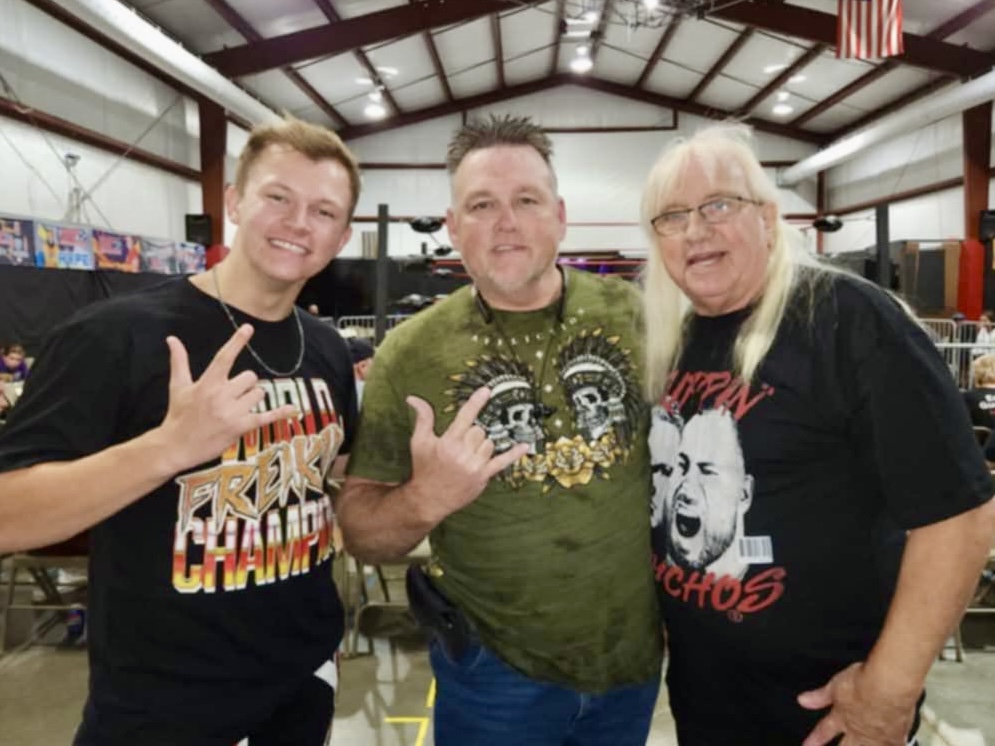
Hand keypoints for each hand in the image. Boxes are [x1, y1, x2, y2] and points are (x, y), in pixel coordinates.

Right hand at [157, 324, 298, 472]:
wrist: (176, 446)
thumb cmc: (178, 415)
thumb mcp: (177, 387)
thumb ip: (179, 361)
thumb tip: (172, 338)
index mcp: (207, 383)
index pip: (224, 357)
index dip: (237, 341)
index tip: (249, 328)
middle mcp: (221, 395)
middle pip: (250, 377)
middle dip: (245, 384)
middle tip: (231, 396)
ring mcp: (232, 412)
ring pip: (258, 394)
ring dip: (251, 399)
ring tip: (234, 409)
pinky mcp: (240, 427)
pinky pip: (266, 416)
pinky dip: (280, 413)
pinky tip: (293, 408)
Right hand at [406, 386, 528, 522]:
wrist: (429, 499)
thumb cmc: (424, 469)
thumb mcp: (419, 442)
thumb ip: (422, 418)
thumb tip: (414, 398)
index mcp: (448, 442)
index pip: (465, 417)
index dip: (476, 403)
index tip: (486, 390)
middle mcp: (463, 453)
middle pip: (479, 430)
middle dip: (473, 433)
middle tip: (462, 443)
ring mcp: (475, 465)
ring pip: (489, 443)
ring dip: (482, 445)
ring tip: (468, 454)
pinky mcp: (483, 476)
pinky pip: (502, 462)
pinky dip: (514, 453)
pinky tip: (525, 445)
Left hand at [798, 662, 915, 745]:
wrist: (888, 687)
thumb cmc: (863, 683)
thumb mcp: (836, 686)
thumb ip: (820, 696)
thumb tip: (802, 701)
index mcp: (842, 717)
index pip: (824, 731)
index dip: (815, 740)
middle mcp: (858, 731)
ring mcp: (877, 737)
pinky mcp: (897, 737)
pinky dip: (891, 745)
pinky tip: (893, 744)